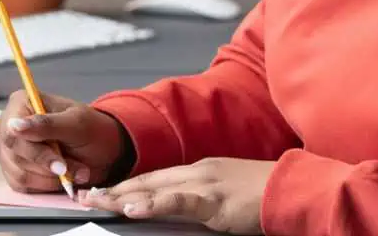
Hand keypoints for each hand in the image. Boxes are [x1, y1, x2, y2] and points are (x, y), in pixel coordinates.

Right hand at [0, 91, 127, 192]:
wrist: (102, 151)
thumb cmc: (91, 130)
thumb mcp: (76, 123)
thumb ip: (46, 124)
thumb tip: (14, 125)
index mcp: (22, 104)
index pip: (13, 132)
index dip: (35, 151)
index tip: (59, 165)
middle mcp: (10, 126)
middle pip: (16, 155)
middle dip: (50, 166)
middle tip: (78, 170)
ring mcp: (10, 151)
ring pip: (20, 174)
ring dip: (53, 179)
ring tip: (77, 170)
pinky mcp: (15, 172)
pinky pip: (23, 187)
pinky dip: (47, 186)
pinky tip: (63, 177)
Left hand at [81, 157, 272, 234]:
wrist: (293, 189)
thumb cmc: (265, 194)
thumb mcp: (226, 192)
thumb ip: (201, 197)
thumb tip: (179, 207)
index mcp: (200, 169)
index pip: (155, 177)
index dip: (125, 183)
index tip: (101, 190)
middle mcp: (197, 171)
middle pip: (147, 180)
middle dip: (114, 188)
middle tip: (84, 195)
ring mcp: (205, 183)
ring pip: (155, 188)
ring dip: (122, 195)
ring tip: (97, 201)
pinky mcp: (215, 200)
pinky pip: (178, 202)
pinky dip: (153, 204)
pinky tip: (133, 208)